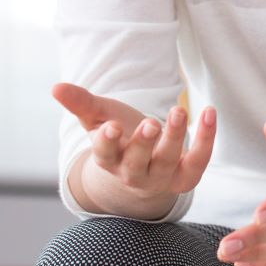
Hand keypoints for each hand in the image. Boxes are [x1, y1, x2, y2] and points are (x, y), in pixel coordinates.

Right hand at [54, 83, 215, 211]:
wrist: (146, 165)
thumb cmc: (121, 136)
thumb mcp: (100, 117)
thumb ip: (81, 103)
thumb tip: (56, 87)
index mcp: (108, 159)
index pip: (104, 154)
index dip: (107, 142)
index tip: (111, 127)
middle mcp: (132, 173)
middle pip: (136, 162)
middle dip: (144, 143)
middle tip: (151, 123)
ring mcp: (160, 178)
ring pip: (166, 161)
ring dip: (174, 137)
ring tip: (178, 111)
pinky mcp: (186, 177)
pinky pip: (198, 160)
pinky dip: (206, 138)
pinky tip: (209, 112)